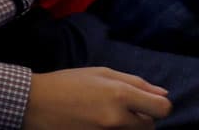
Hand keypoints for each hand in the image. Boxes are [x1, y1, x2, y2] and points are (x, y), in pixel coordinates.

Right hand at [25, 67, 171, 129]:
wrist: (34, 104)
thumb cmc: (69, 83)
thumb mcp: (103, 73)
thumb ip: (137, 83)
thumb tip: (164, 94)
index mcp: (120, 95)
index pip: (162, 109)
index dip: (160, 106)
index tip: (149, 104)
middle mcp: (116, 119)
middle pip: (149, 128)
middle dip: (143, 119)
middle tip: (125, 110)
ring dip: (129, 128)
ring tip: (110, 117)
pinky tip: (99, 124)